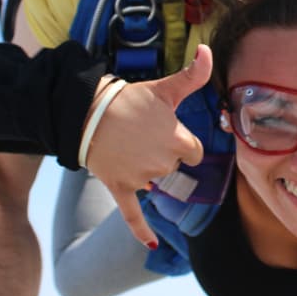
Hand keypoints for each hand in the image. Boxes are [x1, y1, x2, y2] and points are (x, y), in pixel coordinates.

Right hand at [85, 45, 212, 246]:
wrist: (88, 112)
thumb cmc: (131, 99)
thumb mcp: (165, 88)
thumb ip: (193, 75)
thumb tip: (209, 50)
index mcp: (178, 141)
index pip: (194, 152)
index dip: (184, 143)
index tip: (168, 132)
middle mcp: (163, 163)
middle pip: (173, 166)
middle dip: (162, 153)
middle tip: (142, 135)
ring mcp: (141, 178)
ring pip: (154, 181)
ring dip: (145, 169)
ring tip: (129, 146)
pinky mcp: (120, 188)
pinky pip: (133, 215)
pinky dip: (143, 231)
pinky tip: (153, 245)